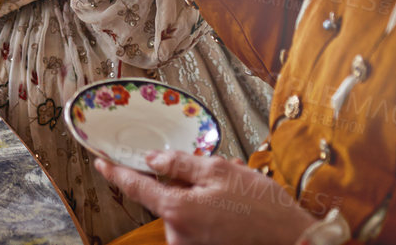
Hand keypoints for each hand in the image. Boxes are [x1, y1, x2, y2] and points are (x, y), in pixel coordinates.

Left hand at [94, 150, 318, 244]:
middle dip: (184, 184)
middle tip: (216, 174)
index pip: (136, 187)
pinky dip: (209, 213)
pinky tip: (234, 208)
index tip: (100, 162)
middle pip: (165, 200)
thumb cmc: (261, 208)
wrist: (296, 244)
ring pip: (184, 213)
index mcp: (178, 210)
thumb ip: (180, 163)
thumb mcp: (220, 171)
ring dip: (201, 199)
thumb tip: (152, 158)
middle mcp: (178, 235)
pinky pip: (197, 228)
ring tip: (235, 193)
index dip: (116, 173)